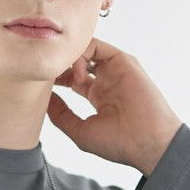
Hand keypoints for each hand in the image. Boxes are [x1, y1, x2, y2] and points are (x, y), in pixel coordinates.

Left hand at [47, 37, 183, 175]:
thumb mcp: (80, 131)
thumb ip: (61, 115)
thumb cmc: (118, 143)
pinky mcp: (123, 61)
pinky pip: (96, 45)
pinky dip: (81, 54)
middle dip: (60, 66)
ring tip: (63, 78)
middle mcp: (107, 81)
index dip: (56, 80)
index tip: (41, 87)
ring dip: (69, 60)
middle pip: (77, 62)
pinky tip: (77, 75)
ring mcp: (115, 70)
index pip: (72, 79)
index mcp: (98, 97)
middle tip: (46, 76)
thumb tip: (43, 99)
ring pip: (85, 51)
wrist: (147, 142)